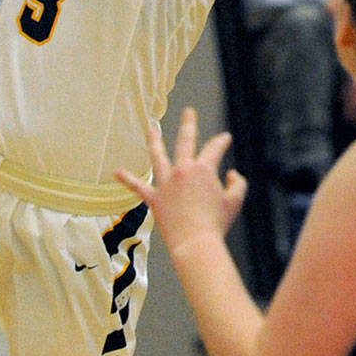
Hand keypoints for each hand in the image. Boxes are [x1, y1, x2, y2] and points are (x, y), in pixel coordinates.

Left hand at [116, 107, 246, 259]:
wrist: (195, 244)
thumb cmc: (217, 224)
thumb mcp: (235, 201)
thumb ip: (237, 184)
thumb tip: (233, 174)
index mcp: (204, 168)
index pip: (215, 148)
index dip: (222, 141)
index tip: (225, 138)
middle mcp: (183, 170)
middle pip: (185, 141)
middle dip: (188, 124)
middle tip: (188, 112)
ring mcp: (166, 183)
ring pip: (158, 155)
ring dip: (154, 140)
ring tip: (151, 128)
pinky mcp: (154, 198)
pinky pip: (138, 186)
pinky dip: (127, 179)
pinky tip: (117, 172)